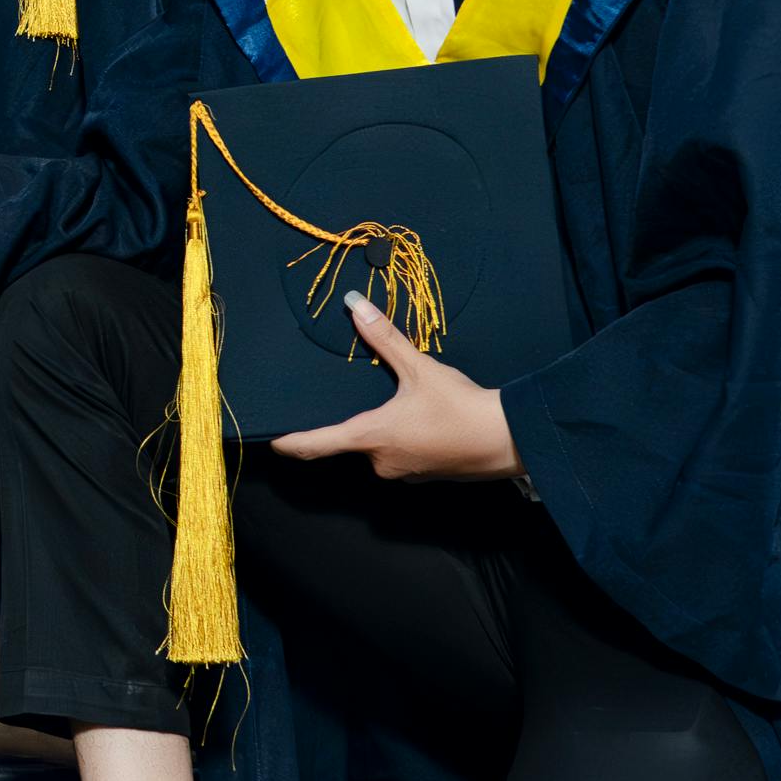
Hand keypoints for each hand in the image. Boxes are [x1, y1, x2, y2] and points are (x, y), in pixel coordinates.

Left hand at [267, 293, 522, 479]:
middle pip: (351, 440)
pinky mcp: (423, 475)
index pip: (316, 445)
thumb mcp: (419, 368)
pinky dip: (403, 437)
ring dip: (382, 427)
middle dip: (354, 420)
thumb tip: (354, 305)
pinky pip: (401, 454)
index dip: (292, 444)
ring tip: (400, 402)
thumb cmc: (460, 406)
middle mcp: (381, 462)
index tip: (273, 442)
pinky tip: (422, 418)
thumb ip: (384, 338)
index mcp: (370, 437)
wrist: (507, 440)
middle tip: (360, 395)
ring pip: (379, 447)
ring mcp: (403, 472)